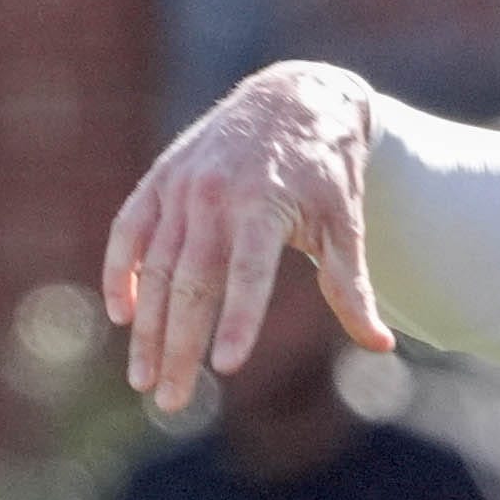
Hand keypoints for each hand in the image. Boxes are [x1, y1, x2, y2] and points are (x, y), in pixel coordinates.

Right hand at [104, 62, 397, 411]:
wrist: (295, 96)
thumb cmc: (326, 169)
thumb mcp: (345, 222)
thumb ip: (351, 286)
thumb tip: (381, 345)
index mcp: (265, 202)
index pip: (248, 271)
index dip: (238, 318)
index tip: (225, 367)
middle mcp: (215, 194)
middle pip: (191, 283)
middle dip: (178, 347)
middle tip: (172, 402)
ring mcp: (182, 185)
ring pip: (154, 267)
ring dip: (146, 327)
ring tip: (143, 379)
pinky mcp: (161, 179)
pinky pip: (128, 231)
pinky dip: (119, 271)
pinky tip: (122, 316)